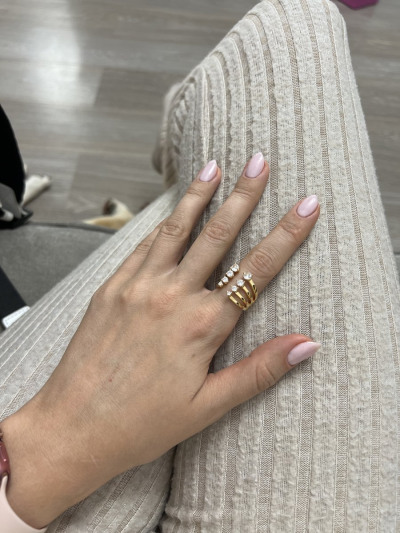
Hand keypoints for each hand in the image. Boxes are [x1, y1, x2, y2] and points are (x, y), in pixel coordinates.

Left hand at [2, 154, 319, 527]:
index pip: (256, 270)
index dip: (286, 235)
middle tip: (259, 162)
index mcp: (201, 326)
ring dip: (198, 196)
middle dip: (243, 196)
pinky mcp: (113, 287)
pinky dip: (162, 224)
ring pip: (176, 230)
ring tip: (214, 167)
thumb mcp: (209, 406)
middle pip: (217, 235)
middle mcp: (171, 296)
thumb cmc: (142, 423)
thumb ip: (259, 370)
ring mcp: (138, 287)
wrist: (74, 427)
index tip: (305, 205)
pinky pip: (143, 246)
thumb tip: (306, 344)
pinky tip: (173, 210)